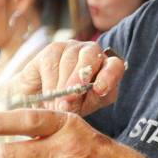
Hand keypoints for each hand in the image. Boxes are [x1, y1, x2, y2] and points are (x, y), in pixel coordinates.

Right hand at [6, 41, 125, 115]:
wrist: (42, 101)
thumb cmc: (68, 105)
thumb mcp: (80, 109)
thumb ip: (80, 104)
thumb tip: (68, 103)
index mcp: (107, 69)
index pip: (115, 66)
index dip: (108, 76)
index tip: (99, 90)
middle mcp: (92, 54)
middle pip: (91, 56)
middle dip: (80, 77)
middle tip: (70, 97)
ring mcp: (72, 48)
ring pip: (69, 60)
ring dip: (62, 85)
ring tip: (56, 105)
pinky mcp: (53, 49)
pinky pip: (52, 63)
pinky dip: (50, 83)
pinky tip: (49, 94)